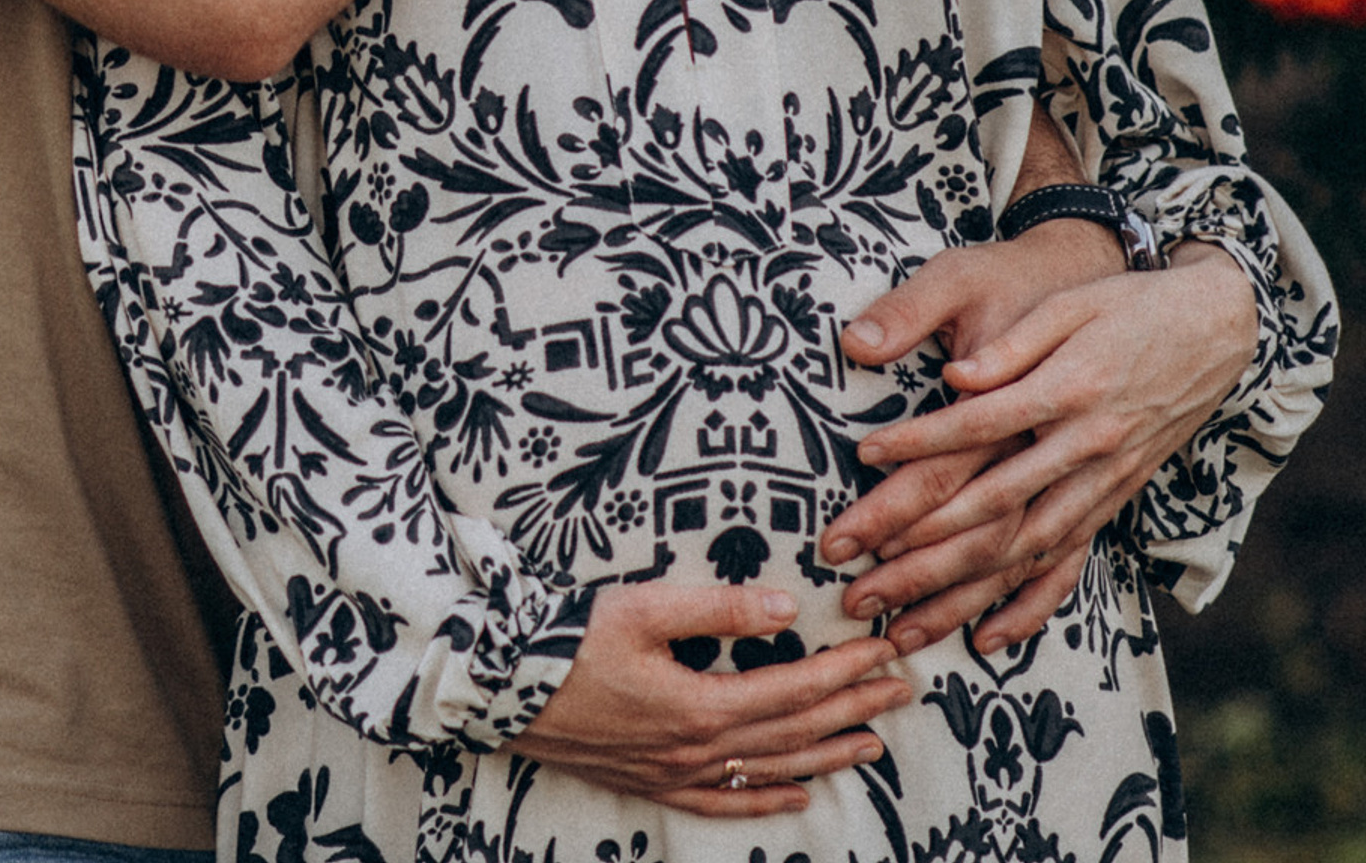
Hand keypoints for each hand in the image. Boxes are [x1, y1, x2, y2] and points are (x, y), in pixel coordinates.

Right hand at [510, 580, 907, 817]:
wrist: (507, 691)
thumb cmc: (569, 641)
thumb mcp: (642, 607)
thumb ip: (716, 608)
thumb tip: (785, 607)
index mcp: (702, 703)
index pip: (795, 687)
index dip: (844, 670)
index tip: (884, 652)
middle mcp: (701, 748)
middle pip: (795, 730)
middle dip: (852, 709)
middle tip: (901, 691)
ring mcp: (680, 773)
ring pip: (773, 770)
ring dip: (827, 756)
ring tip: (873, 744)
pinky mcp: (656, 783)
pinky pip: (726, 800)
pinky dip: (768, 800)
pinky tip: (798, 796)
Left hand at [824, 226, 1123, 650]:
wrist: (1210, 328)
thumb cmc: (1121, 305)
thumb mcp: (1065, 304)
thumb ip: (1010, 344)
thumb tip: (954, 378)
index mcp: (1068, 390)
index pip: (978, 424)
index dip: (921, 441)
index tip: (862, 456)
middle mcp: (1087, 448)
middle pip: (991, 506)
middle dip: (918, 543)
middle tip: (851, 567)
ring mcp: (1104, 483)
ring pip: (1022, 550)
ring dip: (957, 589)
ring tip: (895, 621)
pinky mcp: (1114, 501)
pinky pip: (1068, 565)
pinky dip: (1028, 605)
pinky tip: (987, 638)